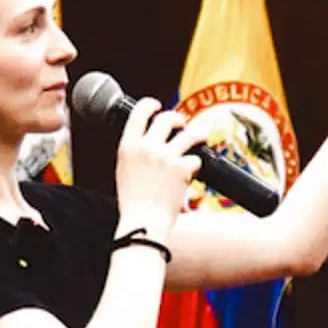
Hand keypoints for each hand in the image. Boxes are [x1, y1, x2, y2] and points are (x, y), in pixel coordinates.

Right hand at [113, 97, 200, 239]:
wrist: (143, 222)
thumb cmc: (133, 201)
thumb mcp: (125, 169)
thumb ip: (136, 150)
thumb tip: (152, 139)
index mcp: (128, 146)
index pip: (139, 113)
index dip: (150, 105)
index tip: (157, 105)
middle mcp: (147, 147)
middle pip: (167, 119)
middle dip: (177, 118)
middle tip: (181, 123)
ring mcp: (166, 156)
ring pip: (189, 134)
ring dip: (198, 132)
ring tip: (203, 133)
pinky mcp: (182, 168)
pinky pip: (196, 159)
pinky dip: (195, 165)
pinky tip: (190, 173)